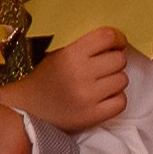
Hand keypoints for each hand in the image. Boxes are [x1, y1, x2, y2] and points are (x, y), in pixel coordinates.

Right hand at [14, 26, 130, 133]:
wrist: (29, 110)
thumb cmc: (47, 79)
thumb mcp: (59, 55)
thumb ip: (85, 47)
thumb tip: (116, 45)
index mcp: (70, 55)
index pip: (106, 37)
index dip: (117, 39)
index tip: (117, 44)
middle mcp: (80, 74)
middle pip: (119, 59)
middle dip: (115, 61)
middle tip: (104, 67)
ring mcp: (88, 97)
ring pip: (123, 80)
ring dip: (115, 80)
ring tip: (101, 84)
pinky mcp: (93, 116)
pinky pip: (121, 102)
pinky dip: (116, 99)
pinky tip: (103, 98)